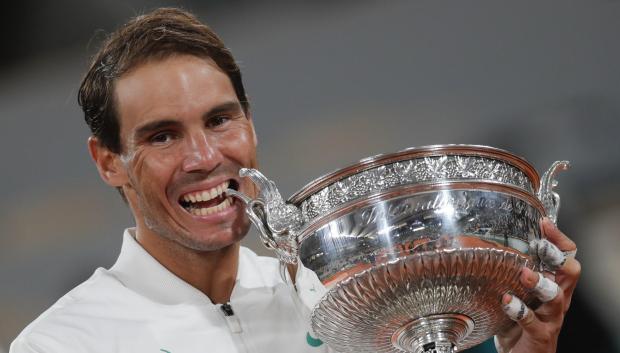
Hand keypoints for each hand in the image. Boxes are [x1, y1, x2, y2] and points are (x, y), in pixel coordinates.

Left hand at [494, 217, 580, 352]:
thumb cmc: (517, 320)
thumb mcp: (515, 290)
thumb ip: (505, 270)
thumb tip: (475, 243)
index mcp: (554, 284)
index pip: (567, 256)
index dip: (559, 239)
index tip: (544, 222)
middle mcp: (557, 299)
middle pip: (570, 273)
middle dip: (557, 257)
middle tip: (540, 246)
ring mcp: (551, 318)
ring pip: (557, 297)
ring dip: (541, 283)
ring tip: (524, 273)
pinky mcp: (540, 335)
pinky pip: (533, 322)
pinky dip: (520, 311)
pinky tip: (507, 301)